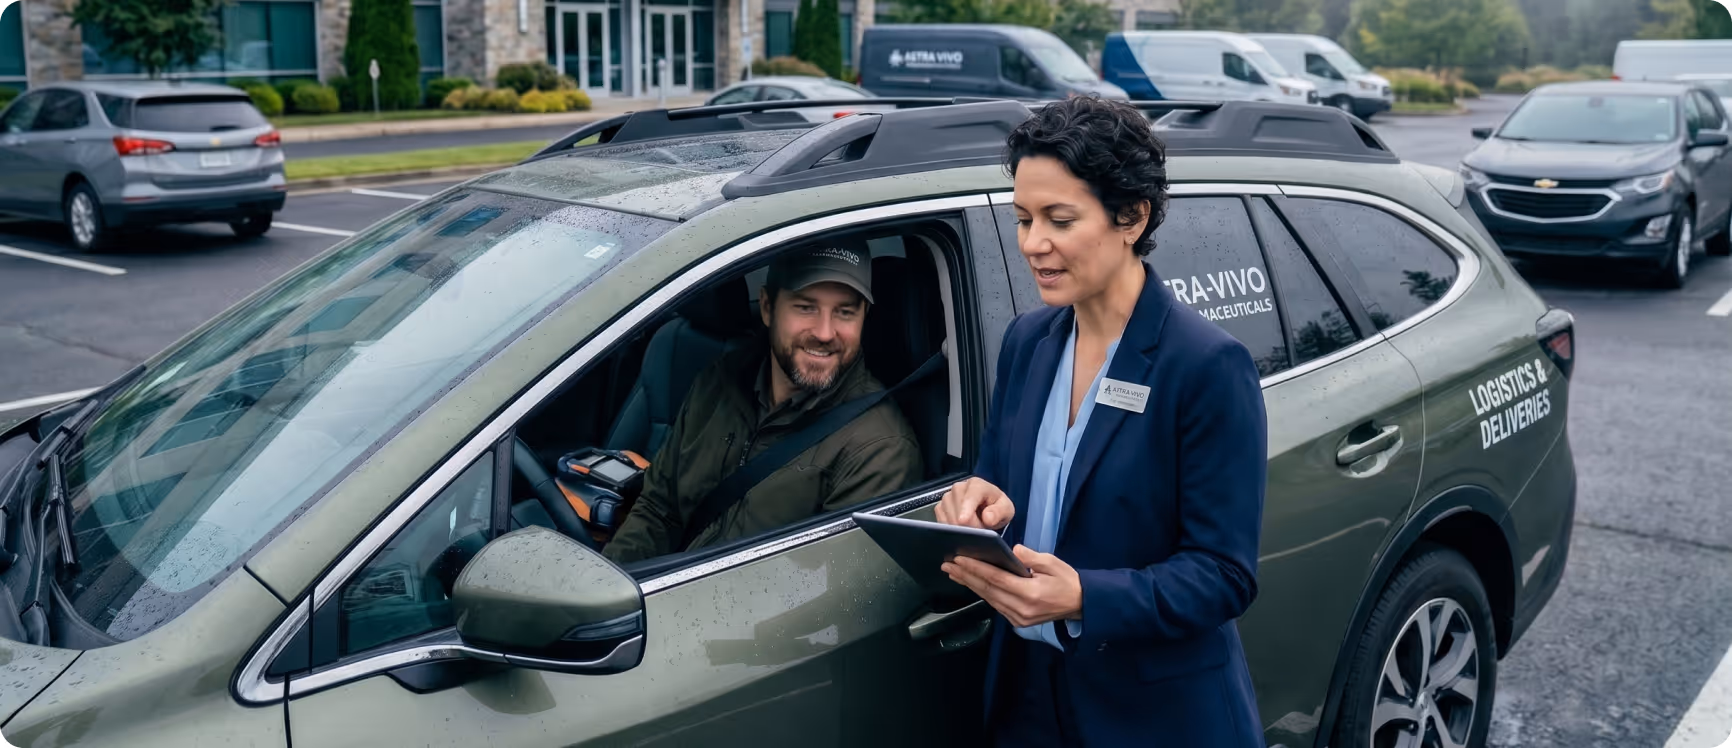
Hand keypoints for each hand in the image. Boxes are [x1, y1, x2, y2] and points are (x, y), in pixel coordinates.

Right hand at [934, 477, 1014, 530]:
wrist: (988, 508)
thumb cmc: (997, 507)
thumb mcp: (1006, 509)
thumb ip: (999, 512)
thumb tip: (988, 517)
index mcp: (976, 484)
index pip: (969, 497)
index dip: (966, 509)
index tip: (963, 521)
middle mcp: (959, 488)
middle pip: (958, 510)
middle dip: (969, 526)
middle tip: (981, 529)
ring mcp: (947, 497)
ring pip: (949, 518)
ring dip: (961, 528)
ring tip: (973, 527)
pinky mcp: (940, 507)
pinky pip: (942, 522)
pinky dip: (951, 529)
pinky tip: (962, 528)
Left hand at [942, 545, 1081, 628]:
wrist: (1081, 604)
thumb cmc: (1067, 580)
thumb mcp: (1052, 563)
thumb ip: (1030, 557)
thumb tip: (1012, 550)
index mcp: (1030, 593)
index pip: (996, 579)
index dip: (975, 568)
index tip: (959, 559)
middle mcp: (1021, 609)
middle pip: (987, 590)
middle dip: (965, 576)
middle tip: (947, 564)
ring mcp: (1018, 618)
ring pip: (989, 599)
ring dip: (970, 585)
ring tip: (954, 572)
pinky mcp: (1018, 621)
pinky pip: (996, 605)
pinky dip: (982, 593)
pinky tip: (972, 584)